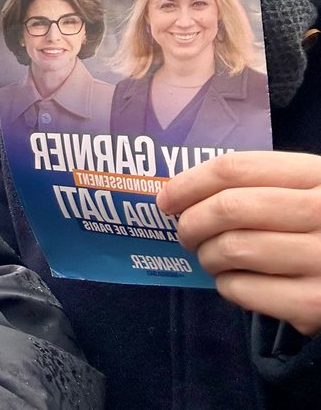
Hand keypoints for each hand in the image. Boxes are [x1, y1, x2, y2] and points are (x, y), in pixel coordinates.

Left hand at [157, 150, 320, 335]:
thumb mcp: (310, 190)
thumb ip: (262, 185)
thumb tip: (184, 196)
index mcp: (316, 175)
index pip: (234, 169)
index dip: (188, 183)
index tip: (166, 199)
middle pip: (228, 209)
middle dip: (191, 223)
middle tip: (186, 233)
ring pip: (232, 250)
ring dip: (208, 256)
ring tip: (211, 258)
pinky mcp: (317, 303)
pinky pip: (246, 291)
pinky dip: (228, 288)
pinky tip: (235, 283)